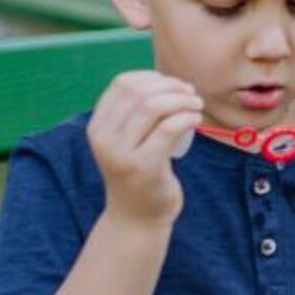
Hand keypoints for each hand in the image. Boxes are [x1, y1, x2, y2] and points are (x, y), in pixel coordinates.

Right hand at [88, 71, 201, 228]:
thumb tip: (168, 81)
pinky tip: (197, 118)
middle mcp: (103, 138)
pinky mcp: (144, 166)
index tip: (172, 84)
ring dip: (182, 99)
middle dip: (171, 86)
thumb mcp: (128, 141)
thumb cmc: (140, 172)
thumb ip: (134, 115)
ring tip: (197, 104)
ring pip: (154, 107)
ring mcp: (121, 153)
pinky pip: (169, 128)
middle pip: (140, 92)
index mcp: (97, 126)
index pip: (122, 84)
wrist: (136, 218)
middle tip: (190, 94)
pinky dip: (187, 116)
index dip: (151, 77)